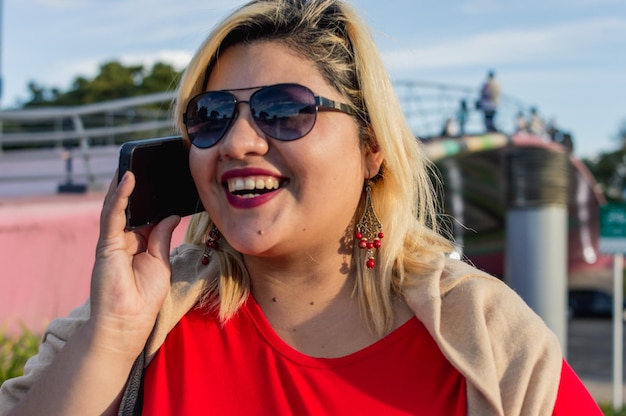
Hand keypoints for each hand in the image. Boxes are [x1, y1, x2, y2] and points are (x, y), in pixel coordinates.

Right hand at [89, 171, 179, 355]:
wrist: (128, 322)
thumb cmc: (145, 297)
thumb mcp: (161, 261)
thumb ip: (162, 236)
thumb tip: (171, 215)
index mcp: (138, 244)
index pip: (145, 214)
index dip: (152, 198)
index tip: (164, 179)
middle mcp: (123, 239)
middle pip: (130, 207)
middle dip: (137, 187)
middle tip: (146, 162)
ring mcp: (112, 241)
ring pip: (117, 206)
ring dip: (125, 184)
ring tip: (133, 161)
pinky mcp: (106, 245)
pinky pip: (112, 215)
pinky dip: (120, 196)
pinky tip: (128, 179)